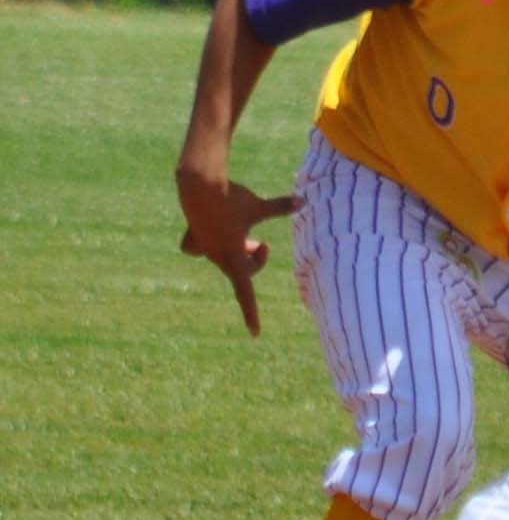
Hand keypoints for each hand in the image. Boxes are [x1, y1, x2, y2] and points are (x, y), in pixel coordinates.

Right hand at [176, 170, 295, 335]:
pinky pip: (199, 248)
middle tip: (263, 244)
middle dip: (257, 260)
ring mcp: (203, 248)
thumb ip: (281, 207)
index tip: (255, 333)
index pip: (245, 292)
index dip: (251, 314)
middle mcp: (216, 257)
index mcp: (233, 257)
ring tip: (242, 234)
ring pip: (226, 259)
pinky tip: (212, 227)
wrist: (198, 185)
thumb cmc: (230, 199)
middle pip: (244, 270)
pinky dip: (209, 241)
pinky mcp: (193, 237)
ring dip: (238, 251)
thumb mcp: (259, 206)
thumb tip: (304, 200)